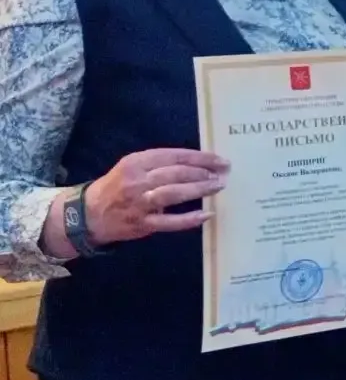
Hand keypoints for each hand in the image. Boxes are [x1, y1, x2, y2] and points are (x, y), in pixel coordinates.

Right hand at [82, 148, 229, 245]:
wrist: (89, 213)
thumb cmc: (117, 186)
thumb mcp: (132, 167)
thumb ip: (159, 164)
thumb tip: (196, 163)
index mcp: (136, 162)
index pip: (174, 156)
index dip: (199, 157)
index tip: (219, 160)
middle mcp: (138, 180)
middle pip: (176, 173)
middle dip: (203, 172)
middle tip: (222, 174)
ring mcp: (140, 203)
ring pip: (174, 193)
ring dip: (199, 189)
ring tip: (217, 187)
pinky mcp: (143, 223)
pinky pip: (170, 221)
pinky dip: (190, 219)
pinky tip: (207, 214)